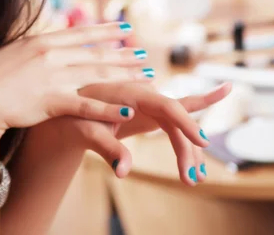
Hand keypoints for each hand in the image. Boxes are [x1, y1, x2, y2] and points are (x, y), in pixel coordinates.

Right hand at [0, 22, 153, 138]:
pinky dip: (109, 108)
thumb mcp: (13, 54)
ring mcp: (53, 77)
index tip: (126, 28)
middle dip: (124, 55)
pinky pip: (87, 105)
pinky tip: (128, 110)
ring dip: (125, 76)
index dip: (107, 31)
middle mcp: (52, 55)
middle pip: (96, 54)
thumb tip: (50, 45)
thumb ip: (35, 49)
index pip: (82, 34)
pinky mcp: (52, 101)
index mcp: (42, 41)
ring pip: (98, 75)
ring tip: (147, 77)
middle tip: (145, 55)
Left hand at [57, 82, 230, 185]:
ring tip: (193, 181)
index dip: (187, 122)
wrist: (71, 113)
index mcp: (132, 92)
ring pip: (178, 128)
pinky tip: (196, 167)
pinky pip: (174, 130)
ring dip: (188, 152)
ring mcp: (152, 105)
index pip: (168, 105)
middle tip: (191, 179)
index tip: (202, 142)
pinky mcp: (152, 115)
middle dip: (187, 149)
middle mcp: (147, 95)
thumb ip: (108, 148)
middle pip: (177, 121)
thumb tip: (123, 172)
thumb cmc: (77, 117)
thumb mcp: (88, 132)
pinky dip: (183, 147)